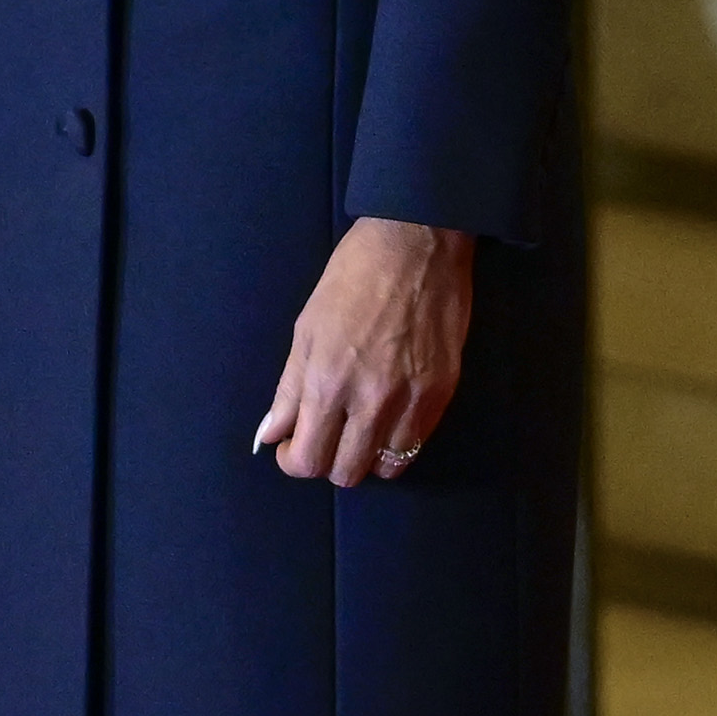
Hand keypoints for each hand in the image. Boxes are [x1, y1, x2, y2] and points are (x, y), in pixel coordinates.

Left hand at [254, 218, 473, 487]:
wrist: (417, 242)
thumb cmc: (352, 277)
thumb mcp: (307, 329)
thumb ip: (290, 390)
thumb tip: (272, 434)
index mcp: (329, 383)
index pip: (308, 460)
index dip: (293, 460)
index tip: (292, 444)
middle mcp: (373, 401)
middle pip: (346, 473)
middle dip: (327, 460)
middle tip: (325, 433)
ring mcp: (413, 400)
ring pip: (386, 467)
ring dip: (366, 455)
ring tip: (358, 427)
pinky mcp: (443, 393)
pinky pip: (416, 443)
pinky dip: (396, 441)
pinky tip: (387, 415)